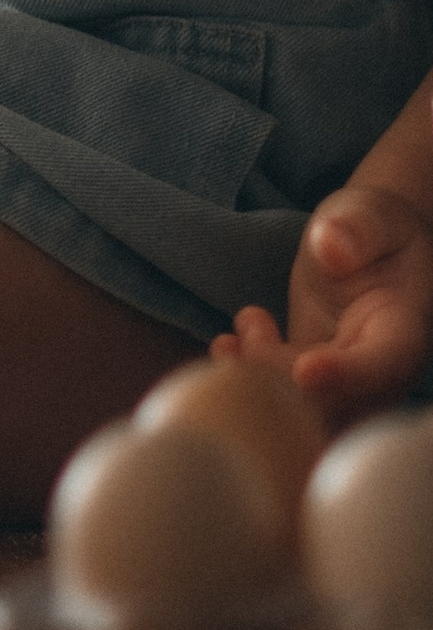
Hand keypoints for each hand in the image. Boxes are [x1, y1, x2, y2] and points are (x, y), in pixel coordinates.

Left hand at [224, 176, 432, 420]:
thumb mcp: (371, 213)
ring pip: (303, 416)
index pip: (382, 366)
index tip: (306, 368)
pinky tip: (225, 345)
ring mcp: (345, 386)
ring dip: (256, 387)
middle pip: (336, 405)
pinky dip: (246, 382)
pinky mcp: (310, 386)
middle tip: (250, 328)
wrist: (369, 248)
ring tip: (229, 340)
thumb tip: (334, 247)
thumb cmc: (374, 228)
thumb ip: (358, 228)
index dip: (346, 375)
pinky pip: (280, 404)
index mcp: (403, 332)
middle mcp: (379, 373)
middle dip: (282, 382)